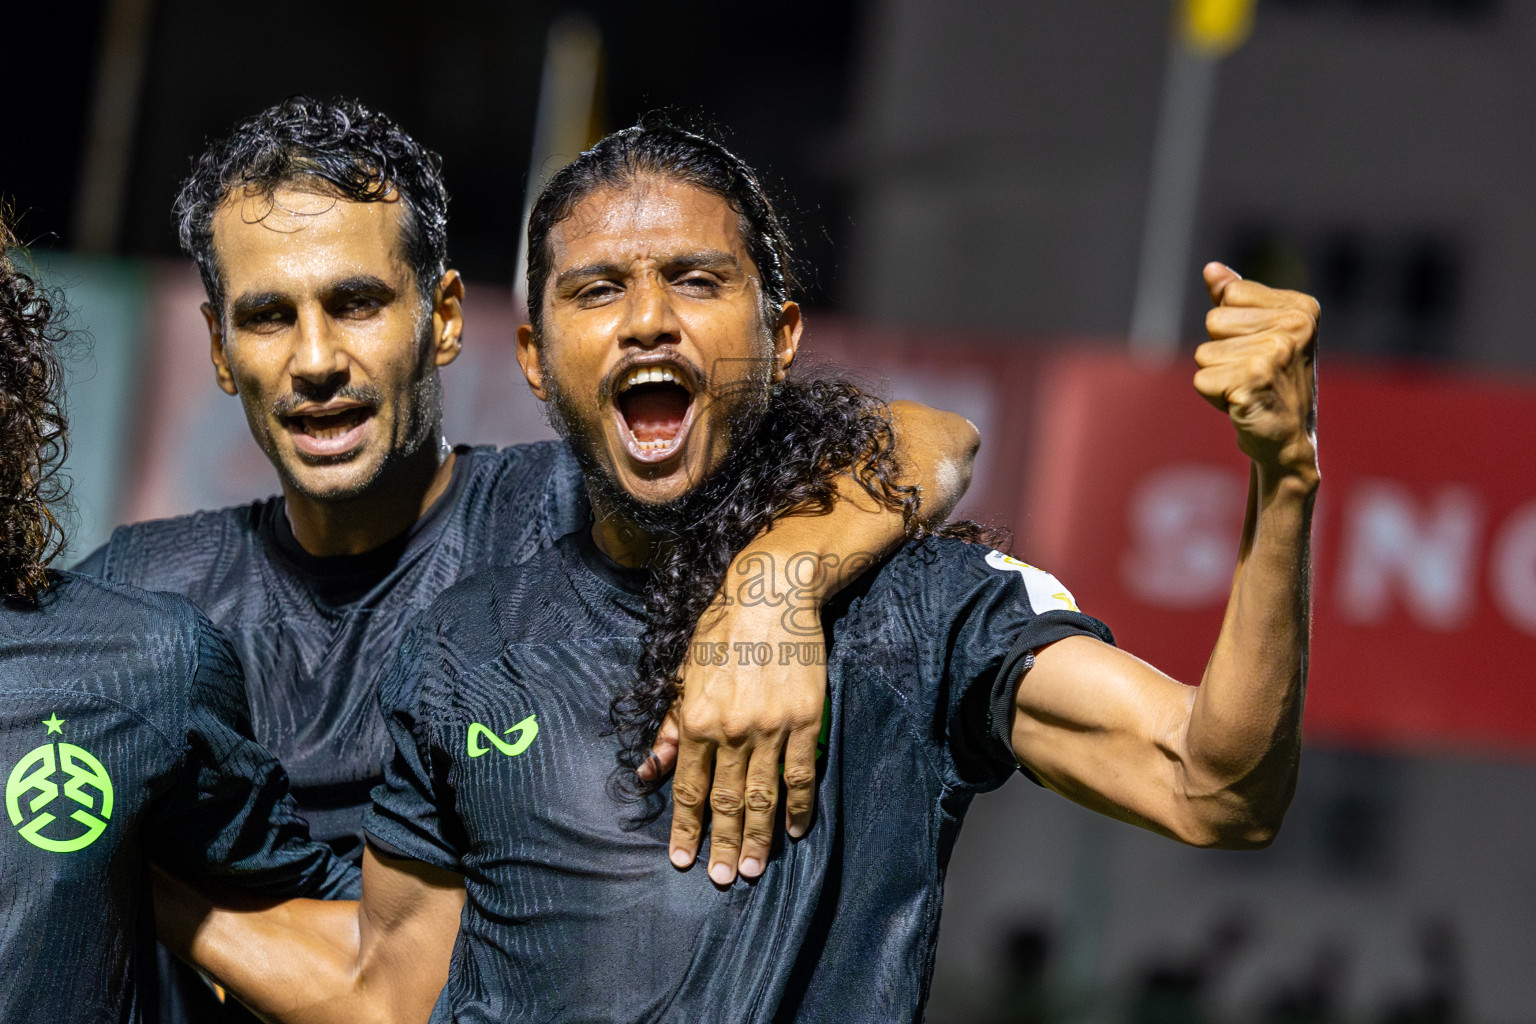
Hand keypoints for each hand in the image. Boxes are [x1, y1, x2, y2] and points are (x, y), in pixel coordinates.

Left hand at [641, 595, 824, 885]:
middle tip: (723, 878)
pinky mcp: (805, 720)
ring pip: (764, 796)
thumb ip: (669, 725)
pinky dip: (798, 806)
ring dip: (759, 837)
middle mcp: (732, 730)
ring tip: (754, 868)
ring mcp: (771, 728)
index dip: (686, 828)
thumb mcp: (684, 674)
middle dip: (723, 844)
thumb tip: (649, 769)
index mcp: (697, 720)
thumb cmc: (721, 631)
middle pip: (726, 801)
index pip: (689, 788)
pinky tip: (795, 830)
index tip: (683, 859)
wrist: (771, 596)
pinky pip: (801, 774)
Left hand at [1196, 262, 1319, 488]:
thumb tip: (1211, 269)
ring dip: (1217, 376)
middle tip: (1251, 374)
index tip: (1258, 350)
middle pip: (1214, 321)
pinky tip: (1241, 404)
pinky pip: (1201, 380)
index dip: (1232, 327)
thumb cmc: (1269, 382)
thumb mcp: (1259, 334)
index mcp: (1302, 308)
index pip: (1231, 295)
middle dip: (1222, 352)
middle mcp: (1295, 327)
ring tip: (1247, 388)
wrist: (1286, 439)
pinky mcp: (1253, 381)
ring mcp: (1275, 353)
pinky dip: (1213, 397)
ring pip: (1203, 353)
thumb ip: (1236, 299)